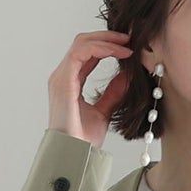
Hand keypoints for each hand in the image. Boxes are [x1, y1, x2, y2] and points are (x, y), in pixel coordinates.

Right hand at [47, 28, 135, 147]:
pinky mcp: (63, 81)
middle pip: (83, 42)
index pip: (87, 53)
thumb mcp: (104, 111)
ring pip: (82, 43)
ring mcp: (61, 77)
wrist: (74, 154)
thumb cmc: (84, 140)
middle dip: (107, 36)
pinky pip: (81, 53)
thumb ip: (113, 92)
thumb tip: (127, 75)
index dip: (107, 46)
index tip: (128, 47)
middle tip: (129, 37)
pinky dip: (101, 48)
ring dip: (106, 40)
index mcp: (70, 82)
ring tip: (127, 43)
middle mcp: (63, 76)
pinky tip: (119, 52)